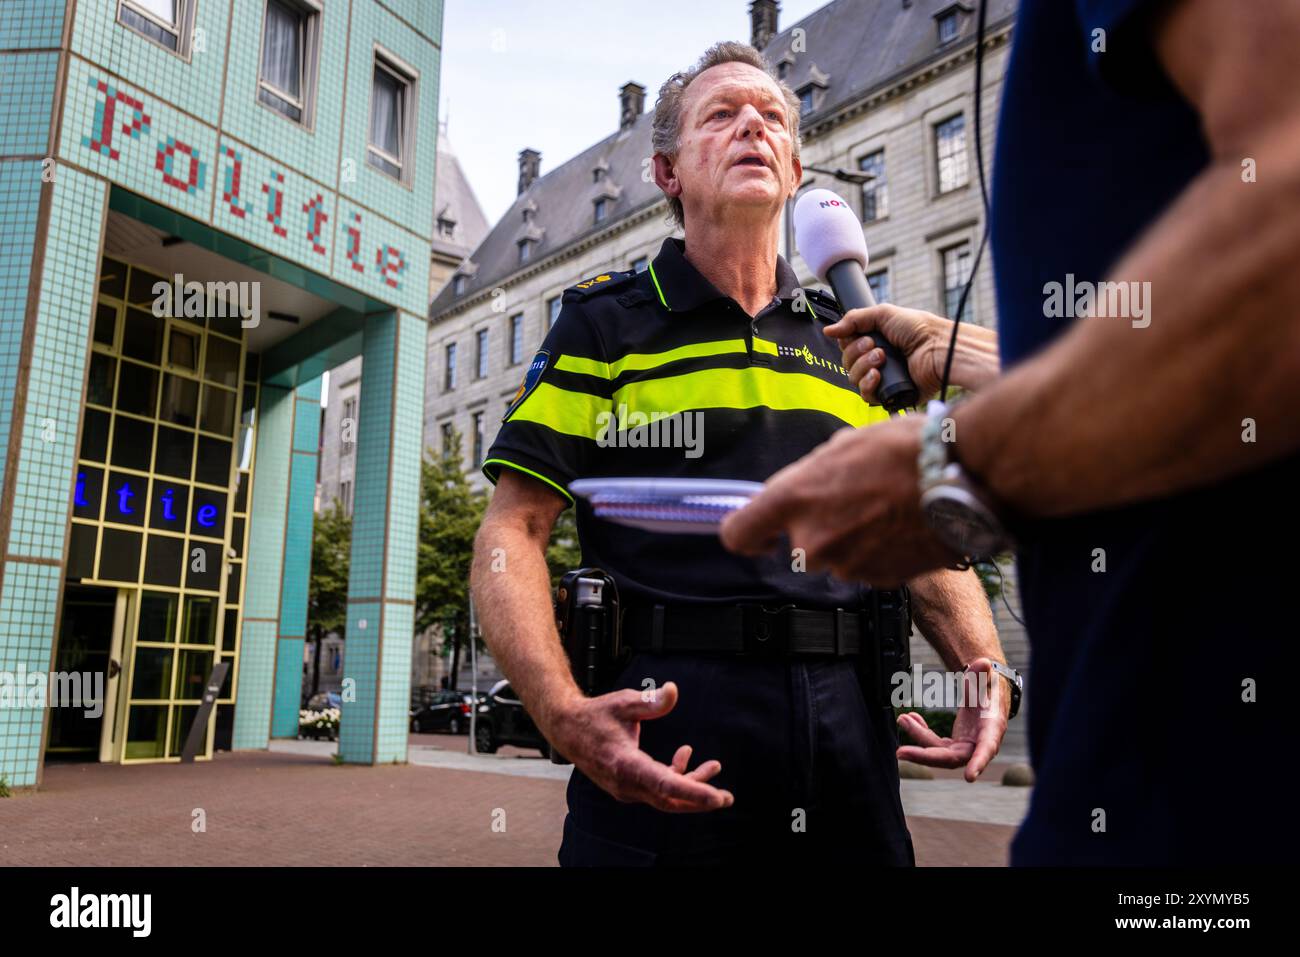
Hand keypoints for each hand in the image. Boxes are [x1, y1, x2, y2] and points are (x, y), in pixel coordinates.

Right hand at [548, 681, 734, 812]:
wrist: (567, 729)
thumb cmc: (594, 716)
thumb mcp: (623, 703)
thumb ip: (650, 701)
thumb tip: (672, 692)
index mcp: (625, 764)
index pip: (666, 785)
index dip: (694, 792)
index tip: (717, 797)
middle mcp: (626, 783)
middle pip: (669, 799)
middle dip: (699, 799)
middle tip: (726, 797)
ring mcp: (625, 788)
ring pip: (665, 796)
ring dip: (690, 785)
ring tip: (713, 767)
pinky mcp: (627, 785)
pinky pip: (656, 789)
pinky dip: (675, 777)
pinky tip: (684, 755)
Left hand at [720, 415, 957, 585]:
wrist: (962, 479)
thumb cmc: (904, 452)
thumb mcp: (842, 447)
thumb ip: (811, 478)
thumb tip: (805, 489)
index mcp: (794, 500)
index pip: (739, 533)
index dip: (747, 534)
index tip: (759, 533)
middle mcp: (812, 541)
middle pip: (799, 545)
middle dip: (821, 527)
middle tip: (853, 498)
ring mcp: (846, 566)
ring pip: (837, 555)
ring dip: (853, 538)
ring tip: (885, 505)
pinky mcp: (879, 581)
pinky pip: (868, 566)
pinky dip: (880, 550)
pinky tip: (902, 522)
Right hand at [824, 303, 1004, 403]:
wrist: (938, 347)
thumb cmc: (918, 329)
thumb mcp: (883, 314)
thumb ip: (853, 320)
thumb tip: (828, 331)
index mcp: (874, 342)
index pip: (847, 348)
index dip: (849, 344)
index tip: (863, 336)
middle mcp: (876, 361)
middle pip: (847, 364)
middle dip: (858, 354)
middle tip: (876, 346)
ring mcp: (882, 379)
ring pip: (854, 380)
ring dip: (863, 367)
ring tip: (882, 358)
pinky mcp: (890, 395)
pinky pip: (866, 396)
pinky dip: (868, 384)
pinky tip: (877, 375)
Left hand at [895, 658, 1008, 781]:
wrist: (987, 701)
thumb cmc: (990, 693)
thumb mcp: (986, 683)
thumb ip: (982, 675)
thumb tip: (983, 662)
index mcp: (991, 732)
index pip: (985, 750)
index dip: (979, 763)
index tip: (970, 777)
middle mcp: (977, 745)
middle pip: (950, 758)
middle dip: (924, 755)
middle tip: (900, 752)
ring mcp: (963, 748)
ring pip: (937, 751)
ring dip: (918, 737)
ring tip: (903, 719)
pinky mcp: (953, 746)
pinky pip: (933, 744)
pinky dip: (920, 732)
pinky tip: (909, 718)